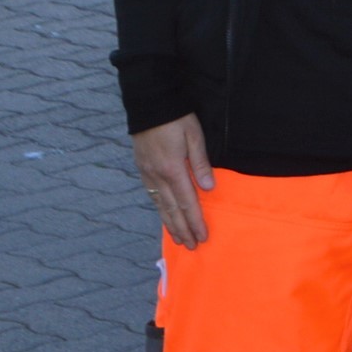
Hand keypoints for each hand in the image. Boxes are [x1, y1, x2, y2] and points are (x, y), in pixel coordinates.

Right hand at [131, 115, 214, 247]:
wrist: (149, 105)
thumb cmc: (176, 118)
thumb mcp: (194, 136)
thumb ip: (201, 163)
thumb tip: (209, 188)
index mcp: (173, 169)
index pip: (187, 202)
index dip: (195, 221)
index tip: (203, 236)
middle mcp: (158, 177)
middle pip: (172, 210)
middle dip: (183, 230)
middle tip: (192, 246)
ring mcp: (148, 175)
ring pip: (160, 207)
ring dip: (171, 225)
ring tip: (180, 240)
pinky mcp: (143, 171)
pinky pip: (153, 197)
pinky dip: (161, 212)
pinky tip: (166, 218)